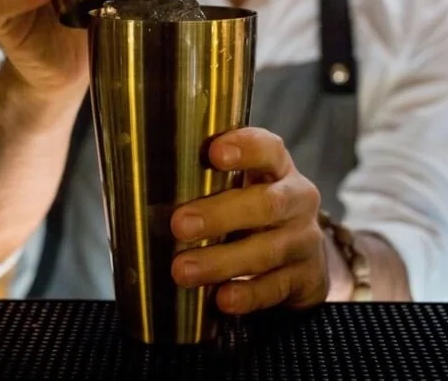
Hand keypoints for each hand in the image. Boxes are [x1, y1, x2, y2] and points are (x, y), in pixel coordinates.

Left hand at [169, 128, 327, 314]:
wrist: (304, 259)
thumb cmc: (257, 213)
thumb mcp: (243, 188)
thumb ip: (208, 181)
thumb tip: (141, 186)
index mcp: (278, 169)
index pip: (269, 148)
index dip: (245, 148)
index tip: (214, 153)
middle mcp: (297, 199)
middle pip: (268, 203)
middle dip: (221, 214)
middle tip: (179, 225)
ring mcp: (304, 240)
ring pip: (268, 250)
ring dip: (223, 261)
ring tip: (184, 270)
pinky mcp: (306, 278)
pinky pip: (276, 287)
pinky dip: (248, 294)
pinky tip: (222, 298)